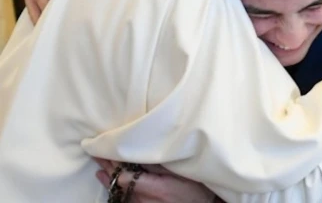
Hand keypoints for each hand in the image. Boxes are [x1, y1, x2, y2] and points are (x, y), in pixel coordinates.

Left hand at [95, 158, 215, 202]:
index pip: (127, 176)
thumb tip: (141, 153)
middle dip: (109, 168)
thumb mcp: (183, 173)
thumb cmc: (198, 188)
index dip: (114, 163)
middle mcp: (147, 201)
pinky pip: (127, 199)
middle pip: (121, 183)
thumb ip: (161, 165)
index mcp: (157, 188)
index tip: (106, 150)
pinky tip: (111, 182)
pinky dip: (117, 189)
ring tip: (100, 168)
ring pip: (122, 192)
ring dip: (111, 178)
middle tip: (97, 154)